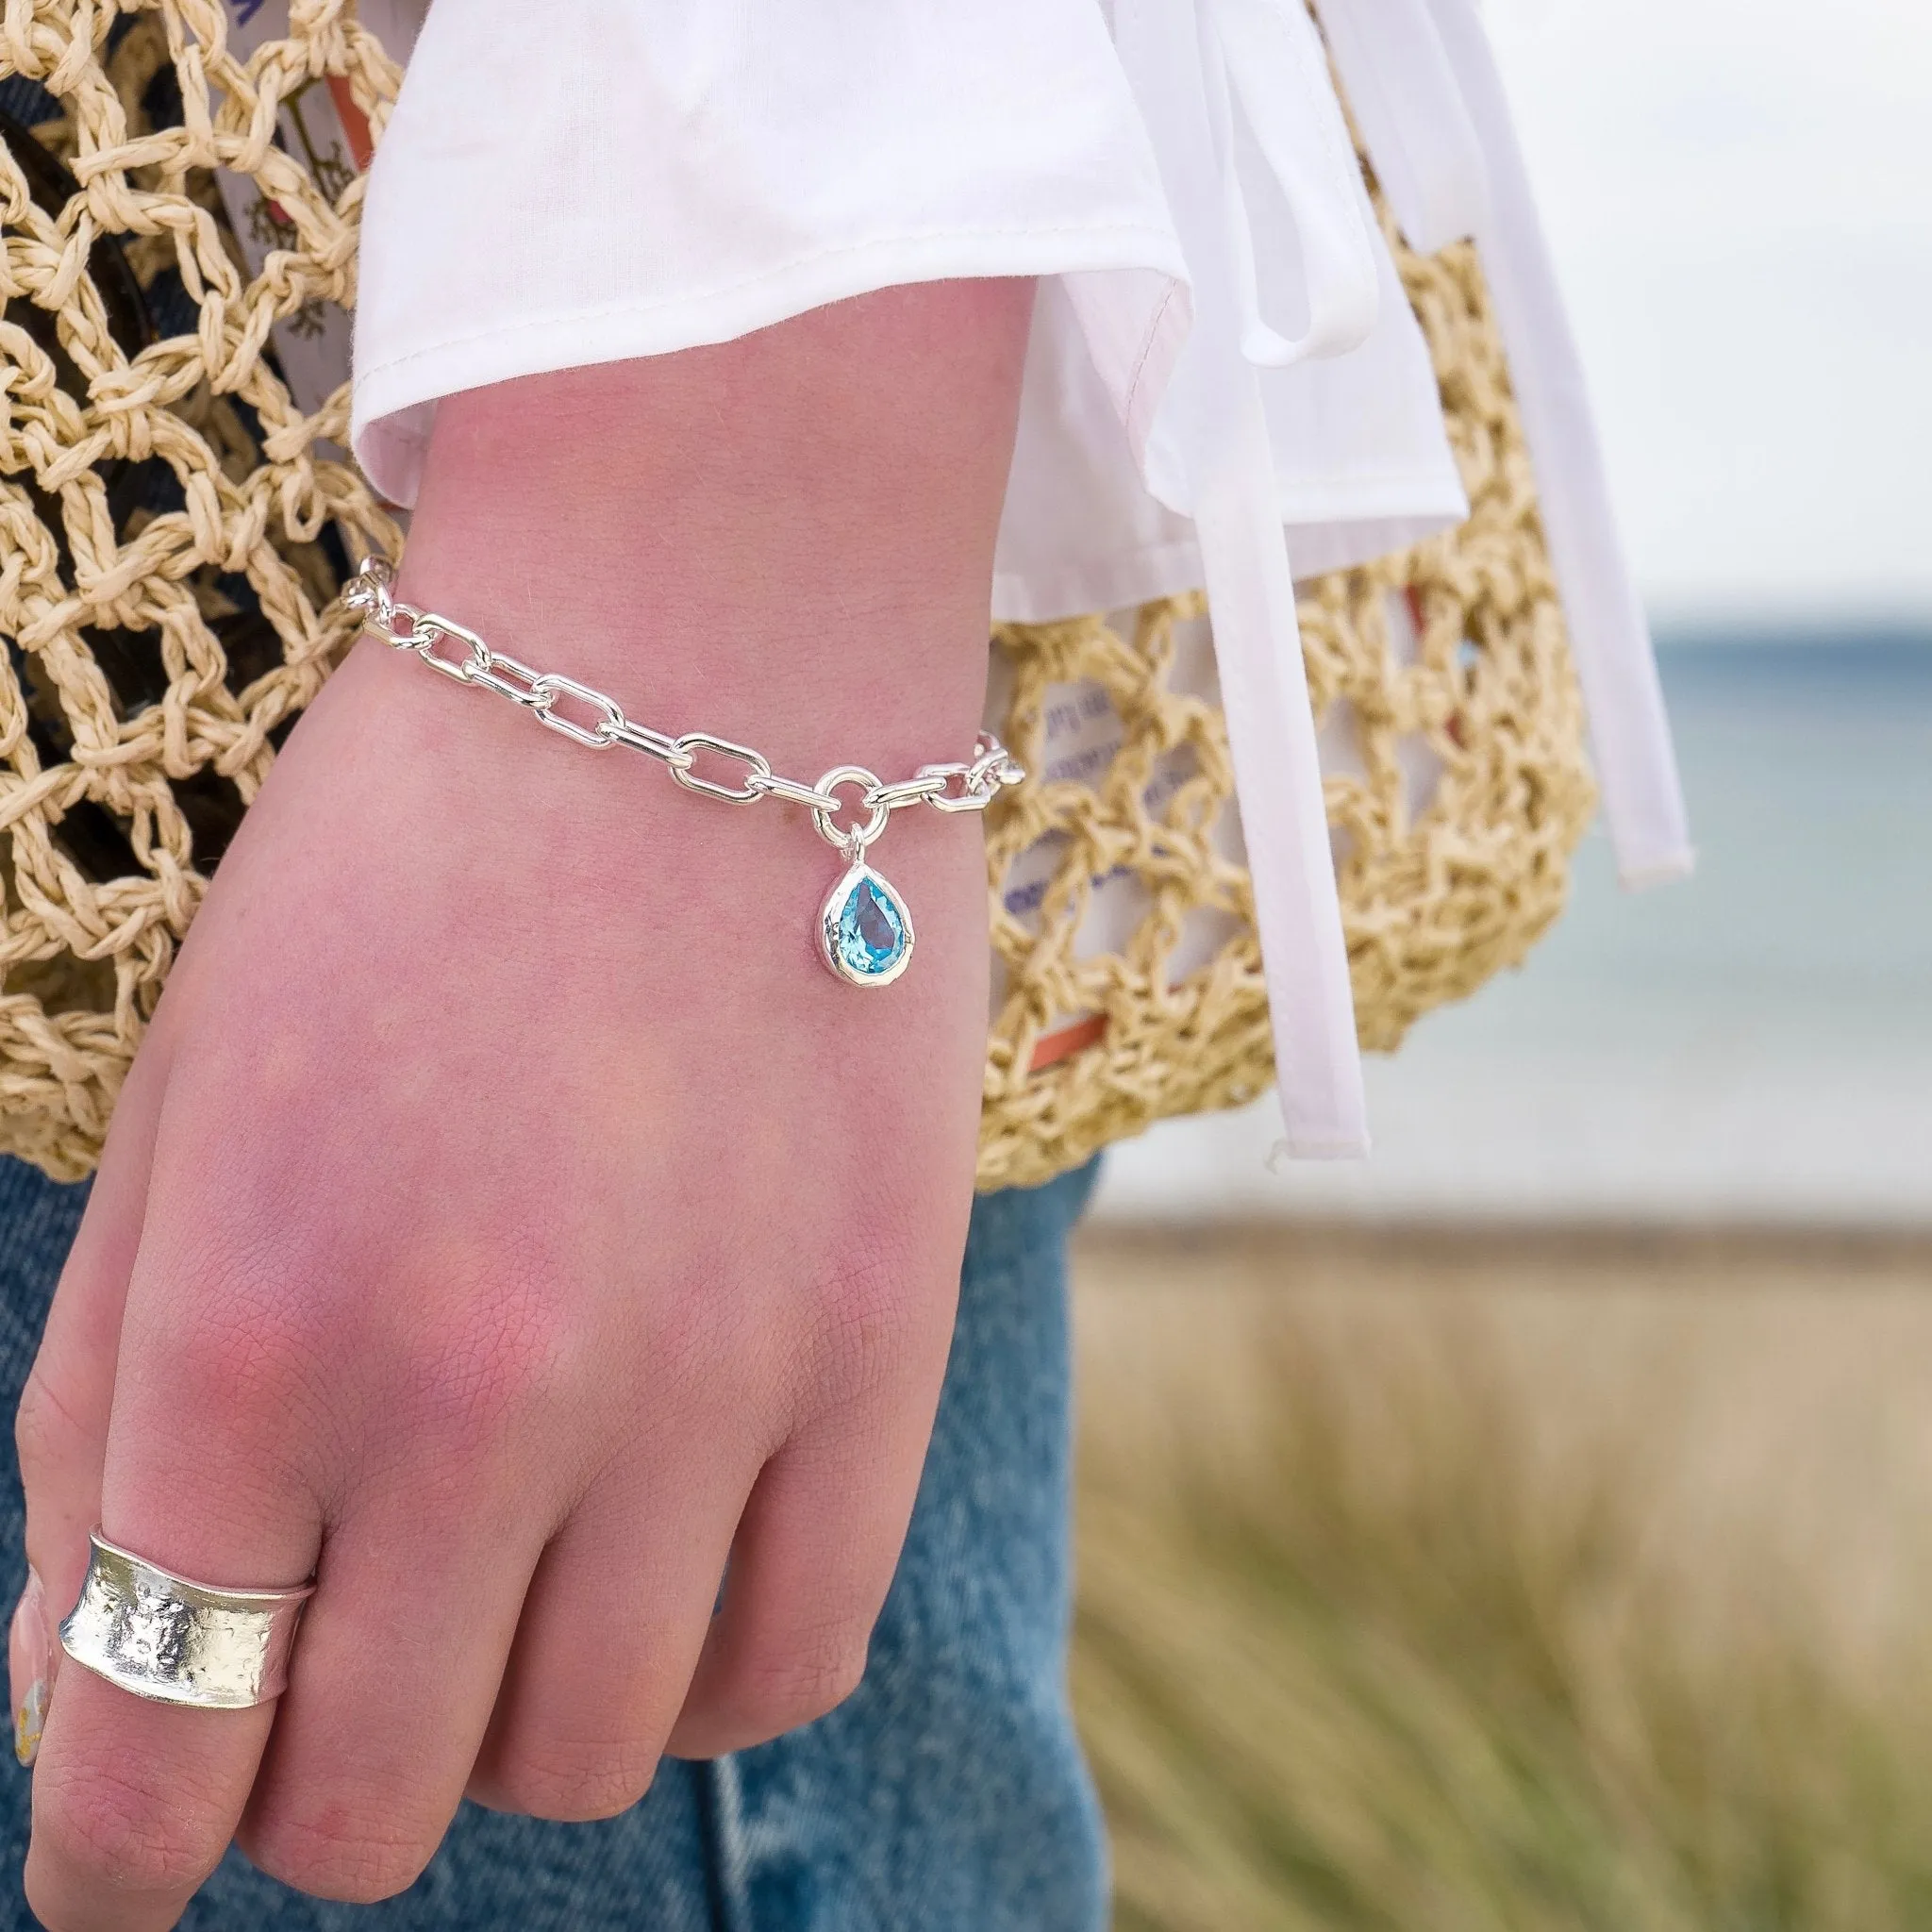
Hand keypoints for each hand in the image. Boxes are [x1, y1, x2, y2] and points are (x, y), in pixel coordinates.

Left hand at [12, 279, 1032, 1927]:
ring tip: (508, 1588)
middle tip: (326, 1679)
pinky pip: (791, 1657)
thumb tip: (84, 1672)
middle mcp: (476, 1394)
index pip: (146, 1755)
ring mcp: (705, 1384)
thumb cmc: (414, 852)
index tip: (135, 1846)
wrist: (698, 659)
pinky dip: (699, 1673)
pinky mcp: (879, 1347)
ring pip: (587, 1753)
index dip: (119, 1852)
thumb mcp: (187, 1097)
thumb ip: (106, 1408)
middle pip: (375, 1806)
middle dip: (310, 1788)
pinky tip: (662, 1575)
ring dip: (510, 1721)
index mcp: (248, 1321)